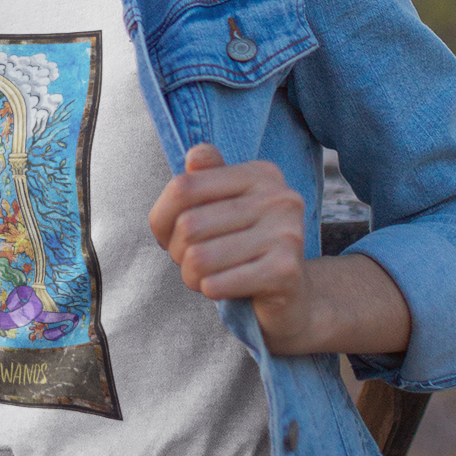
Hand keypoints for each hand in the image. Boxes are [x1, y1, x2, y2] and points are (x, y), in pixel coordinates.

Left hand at [150, 146, 413, 357]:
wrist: (293, 300)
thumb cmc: (245, 248)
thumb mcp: (223, 209)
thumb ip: (205, 179)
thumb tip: (195, 156)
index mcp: (260, 174)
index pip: (184, 186)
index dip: (161, 217)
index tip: (166, 235)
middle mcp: (278, 198)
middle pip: (189, 224)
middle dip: (177, 252)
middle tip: (191, 262)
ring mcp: (286, 234)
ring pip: (199, 258)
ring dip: (192, 276)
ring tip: (207, 277)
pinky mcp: (285, 272)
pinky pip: (216, 283)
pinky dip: (209, 290)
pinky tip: (224, 289)